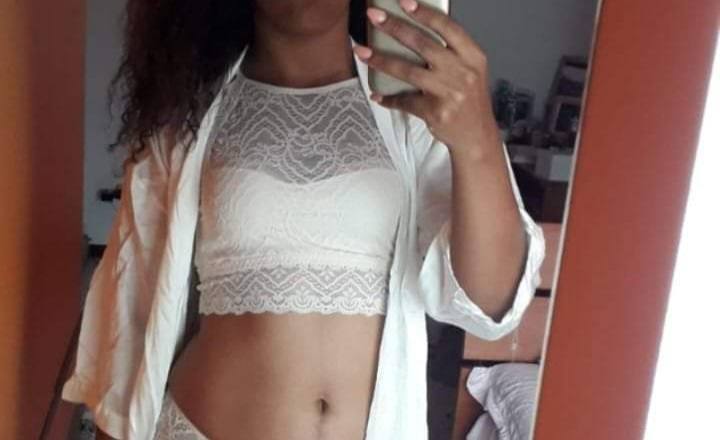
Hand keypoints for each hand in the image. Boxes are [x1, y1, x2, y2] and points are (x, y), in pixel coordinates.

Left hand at [353, 0, 500, 157]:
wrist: (477, 135)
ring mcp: (448, 93)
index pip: (447, 28)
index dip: (425, 13)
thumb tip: (414, 31)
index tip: (404, 2)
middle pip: (422, 44)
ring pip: (407, 71)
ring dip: (381, 60)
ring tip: (362, 52)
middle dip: (394, 27)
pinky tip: (377, 95)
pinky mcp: (435, 112)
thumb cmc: (470, 100)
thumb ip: (451, 53)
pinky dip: (389, 98)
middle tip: (373, 16)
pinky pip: (405, 100)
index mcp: (473, 57)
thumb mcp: (471, 71)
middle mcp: (462, 72)